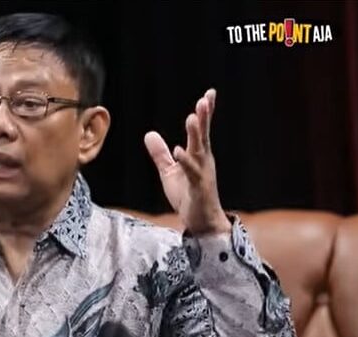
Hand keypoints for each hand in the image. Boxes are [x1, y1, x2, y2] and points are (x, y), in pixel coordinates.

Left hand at [144, 88, 230, 235]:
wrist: (201, 221)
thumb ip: (161, 153)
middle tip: (204, 100)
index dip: (204, 113)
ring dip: (196, 134)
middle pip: (203, 135)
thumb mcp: (169, 171)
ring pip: (199, 150)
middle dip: (204, 118)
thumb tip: (149, 134)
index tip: (208, 94)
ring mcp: (202, 173)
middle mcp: (203, 161)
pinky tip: (179, 150)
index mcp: (198, 155)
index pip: (201, 131)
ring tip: (192, 117)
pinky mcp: (198, 187)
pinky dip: (185, 161)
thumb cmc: (188, 195)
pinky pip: (191, 172)